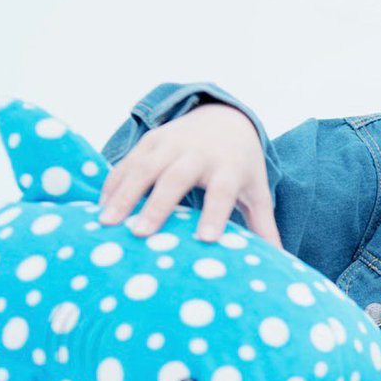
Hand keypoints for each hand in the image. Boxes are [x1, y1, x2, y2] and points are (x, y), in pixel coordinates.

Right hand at [97, 102, 282, 248]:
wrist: (225, 119)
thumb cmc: (241, 167)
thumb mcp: (257, 191)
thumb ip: (264, 226)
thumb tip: (280, 261)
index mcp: (228, 167)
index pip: (222, 191)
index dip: (215, 213)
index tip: (206, 239)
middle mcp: (198, 153)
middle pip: (176, 178)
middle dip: (157, 205)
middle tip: (140, 233)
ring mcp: (170, 144)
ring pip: (144, 167)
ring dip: (123, 194)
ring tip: (107, 223)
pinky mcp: (150, 141)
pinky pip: (127, 163)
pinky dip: (112, 184)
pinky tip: (100, 208)